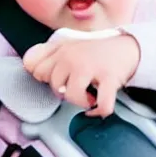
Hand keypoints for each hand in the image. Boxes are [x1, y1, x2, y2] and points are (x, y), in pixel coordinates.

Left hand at [23, 34, 139, 116]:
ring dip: (81, 102)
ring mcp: (91, 67)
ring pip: (72, 96)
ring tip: (89, 96)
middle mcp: (73, 56)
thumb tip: (27, 65)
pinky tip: (97, 107)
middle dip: (65, 91)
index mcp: (62, 49)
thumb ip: (47, 53)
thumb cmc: (96, 51)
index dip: (48, 78)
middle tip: (79, 86)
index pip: (36, 70)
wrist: (128, 47)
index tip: (62, 77)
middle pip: (54, 86)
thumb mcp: (69, 45)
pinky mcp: (110, 78)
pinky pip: (101, 105)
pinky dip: (99, 111)